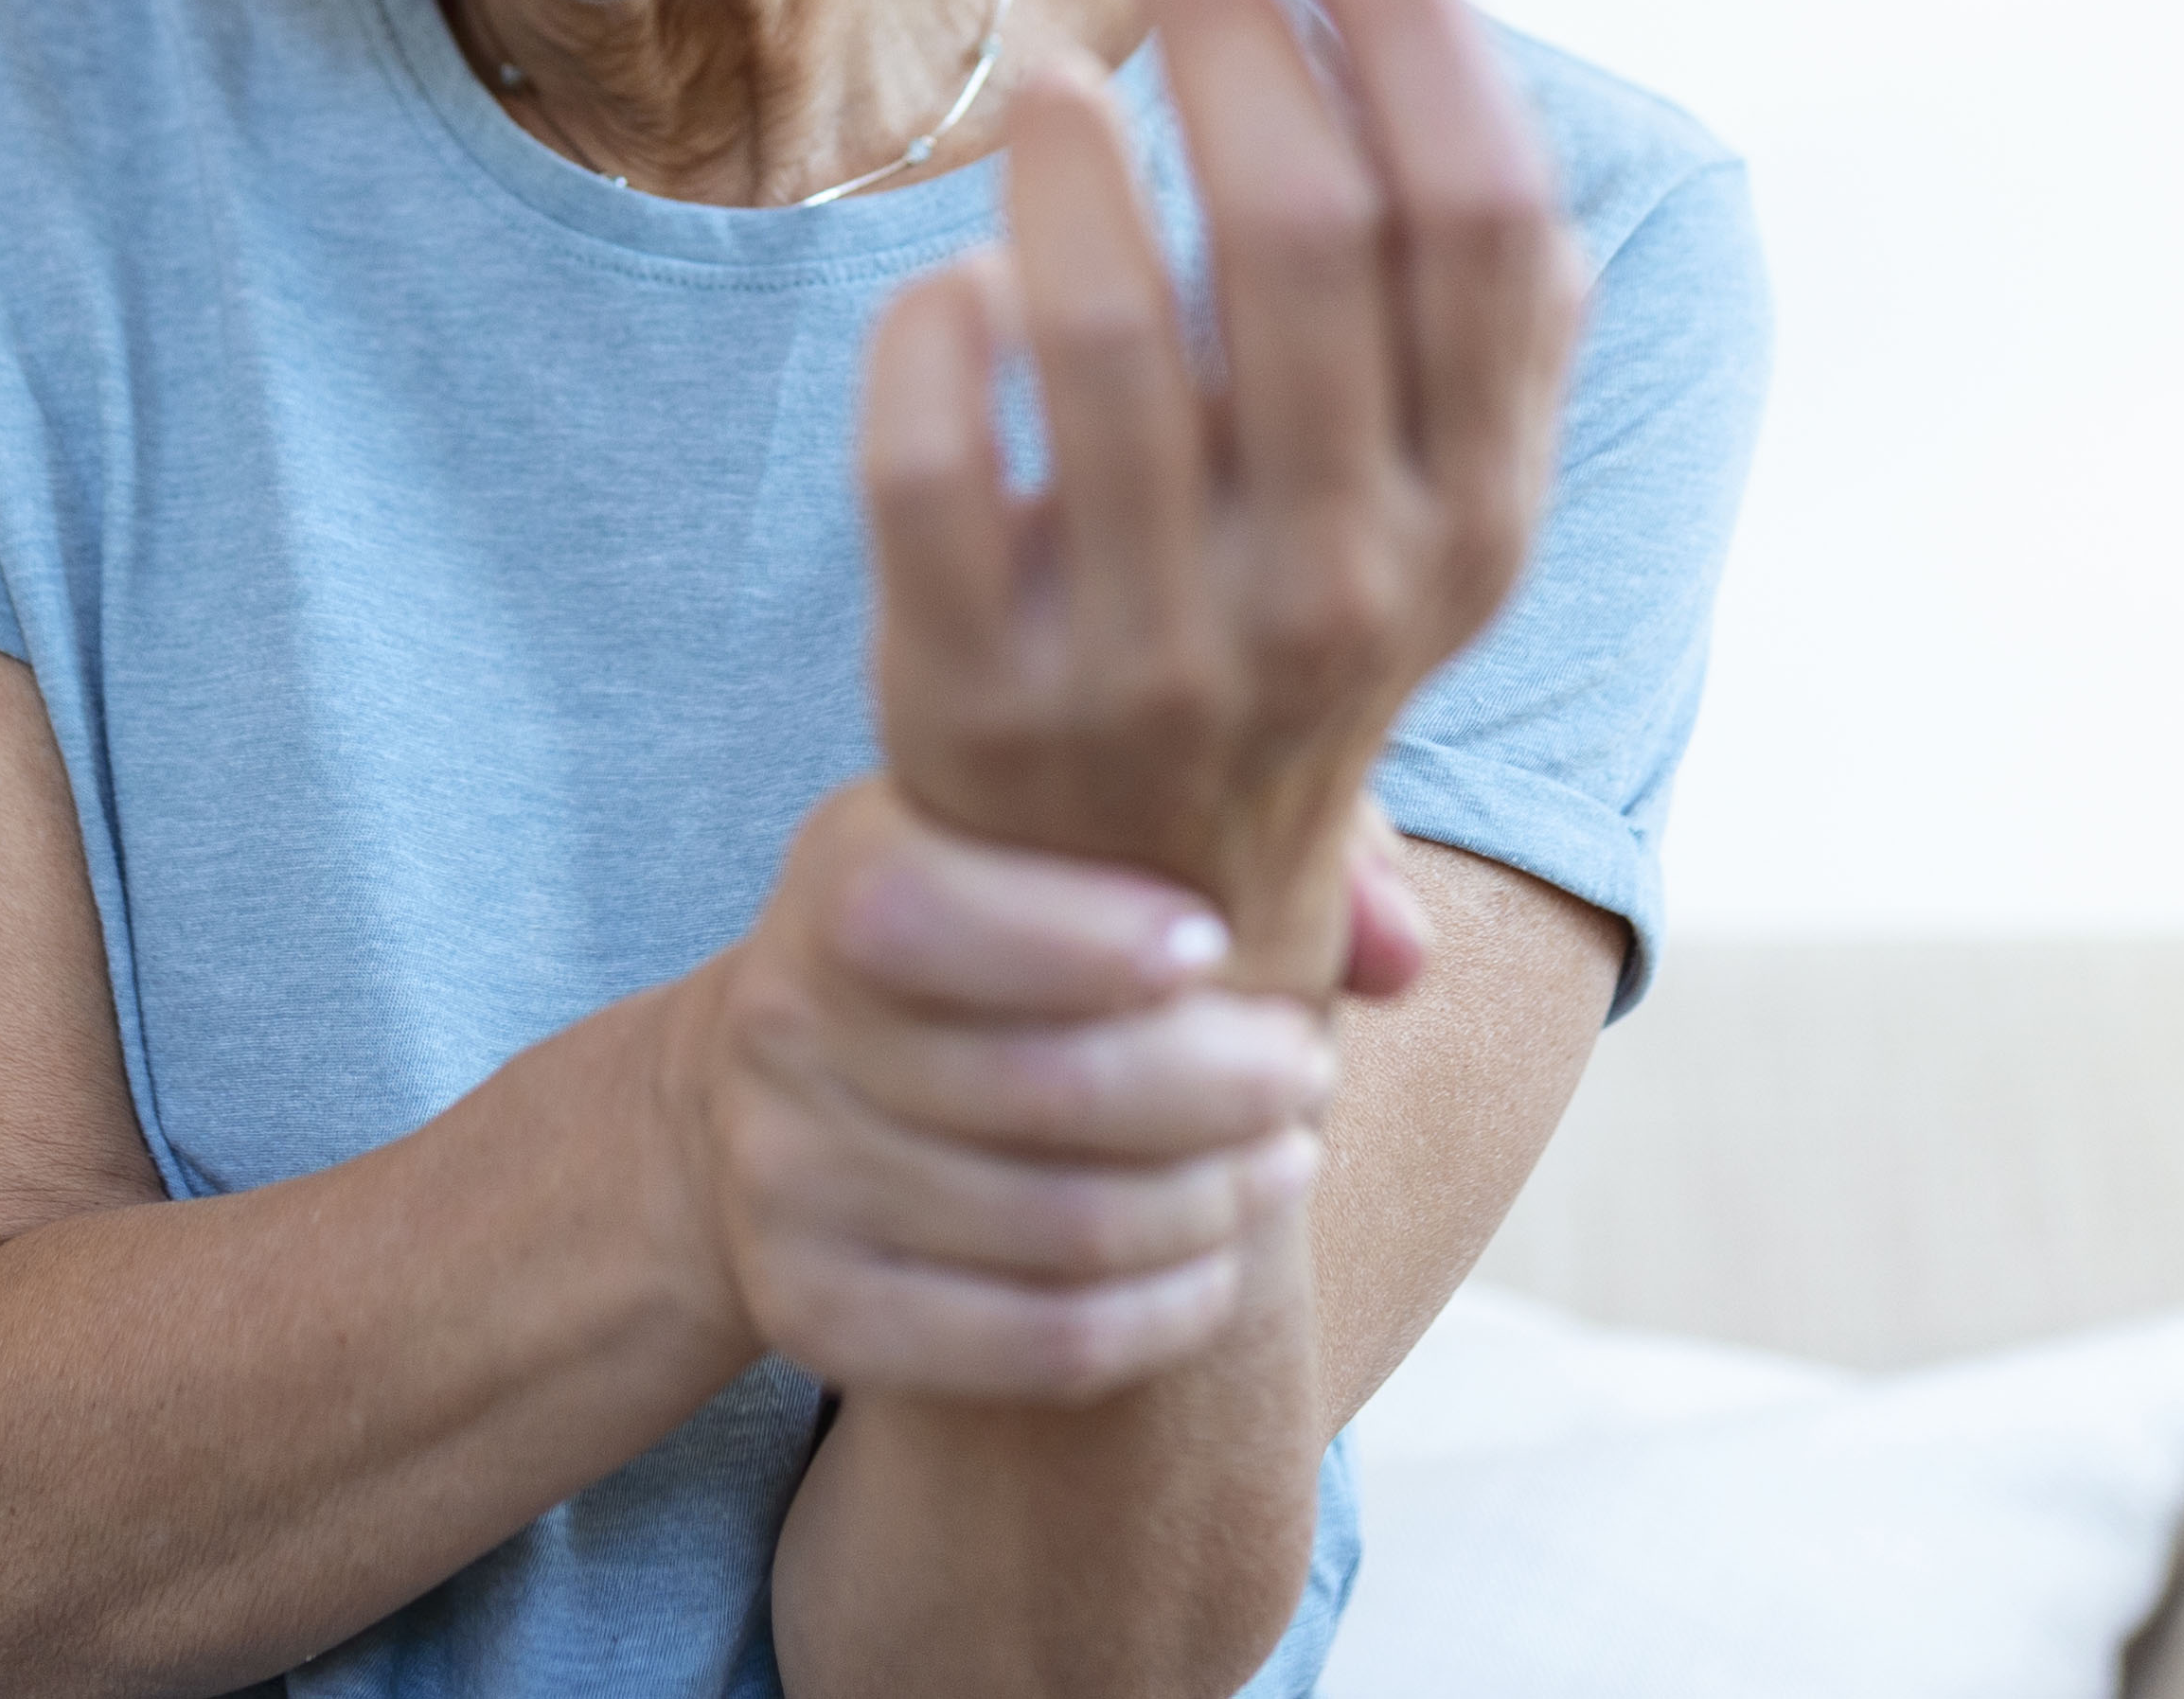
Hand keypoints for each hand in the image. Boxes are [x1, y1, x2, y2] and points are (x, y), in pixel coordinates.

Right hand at [686, 779, 1336, 1404]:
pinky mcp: (814, 1309)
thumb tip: (1400, 952)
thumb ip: (1262, 842)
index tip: (1219, 945)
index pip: (935, 911)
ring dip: (1213, 1203)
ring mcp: (787, 1180)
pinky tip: (1219, 1267)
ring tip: (1284, 1160)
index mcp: (840, 875)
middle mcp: (784, 1024)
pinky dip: (1161, 1315)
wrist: (789, 1087)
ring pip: (1061, 1227)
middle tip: (1305, 1072)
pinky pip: (1035, 1341)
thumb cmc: (998, 934)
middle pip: (1041, 1086)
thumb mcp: (1073, 845)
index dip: (1092, 939)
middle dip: (1219, 1085)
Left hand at [862, 0, 1586, 990]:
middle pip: (1302, 235)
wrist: (1132, 938)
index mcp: (1477, 519)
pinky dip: (934, 329)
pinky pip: (932, 462)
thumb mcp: (1434, 527)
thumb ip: (1480, 344)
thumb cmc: (1283, 646)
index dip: (1413, 25)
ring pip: (1108, 333)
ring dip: (1074, 161)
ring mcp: (1158, 646)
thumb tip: (1479, 103)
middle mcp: (1342, 585)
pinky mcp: (978, 685)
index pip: (1478, 220)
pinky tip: (954, 272)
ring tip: (1060, 72)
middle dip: (1236, 27)